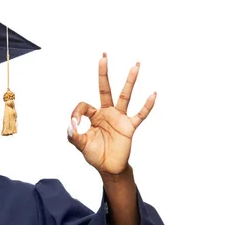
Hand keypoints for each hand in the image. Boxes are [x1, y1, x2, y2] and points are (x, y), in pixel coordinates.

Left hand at [67, 53, 155, 174]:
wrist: (109, 168)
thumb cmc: (95, 155)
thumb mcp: (80, 144)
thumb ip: (73, 135)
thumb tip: (71, 125)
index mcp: (94, 116)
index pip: (83, 106)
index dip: (76, 113)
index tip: (74, 125)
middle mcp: (107, 113)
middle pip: (105, 89)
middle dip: (103, 73)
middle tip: (104, 56)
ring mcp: (119, 118)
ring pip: (125, 96)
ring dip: (130, 81)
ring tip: (135, 65)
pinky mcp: (129, 127)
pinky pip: (140, 115)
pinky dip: (146, 106)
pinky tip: (153, 94)